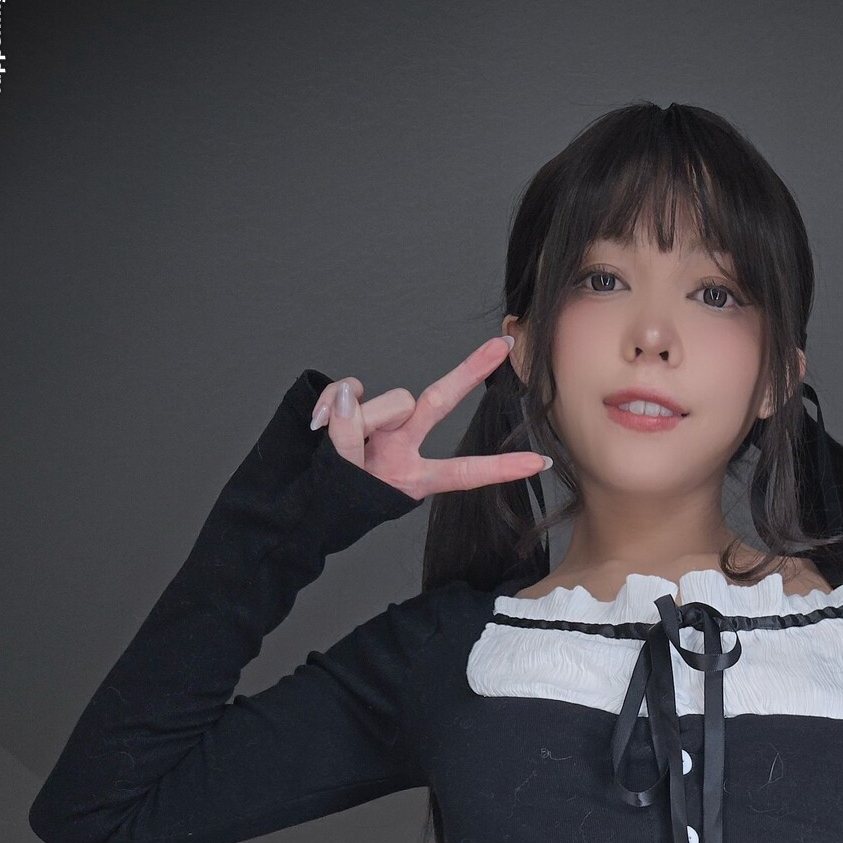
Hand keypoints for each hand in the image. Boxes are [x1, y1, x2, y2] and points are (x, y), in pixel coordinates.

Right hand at [309, 336, 547, 500]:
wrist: (303, 497)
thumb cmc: (332, 496)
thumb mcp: (345, 480)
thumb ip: (347, 438)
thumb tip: (349, 395)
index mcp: (413, 474)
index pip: (463, 471)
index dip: (500, 467)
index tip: (539, 462)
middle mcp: (405, 444)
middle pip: (437, 401)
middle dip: (467, 372)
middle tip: (502, 345)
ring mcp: (383, 423)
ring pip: (386, 398)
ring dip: (359, 416)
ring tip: (332, 436)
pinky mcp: (358, 405)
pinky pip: (349, 389)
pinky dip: (331, 402)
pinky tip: (319, 418)